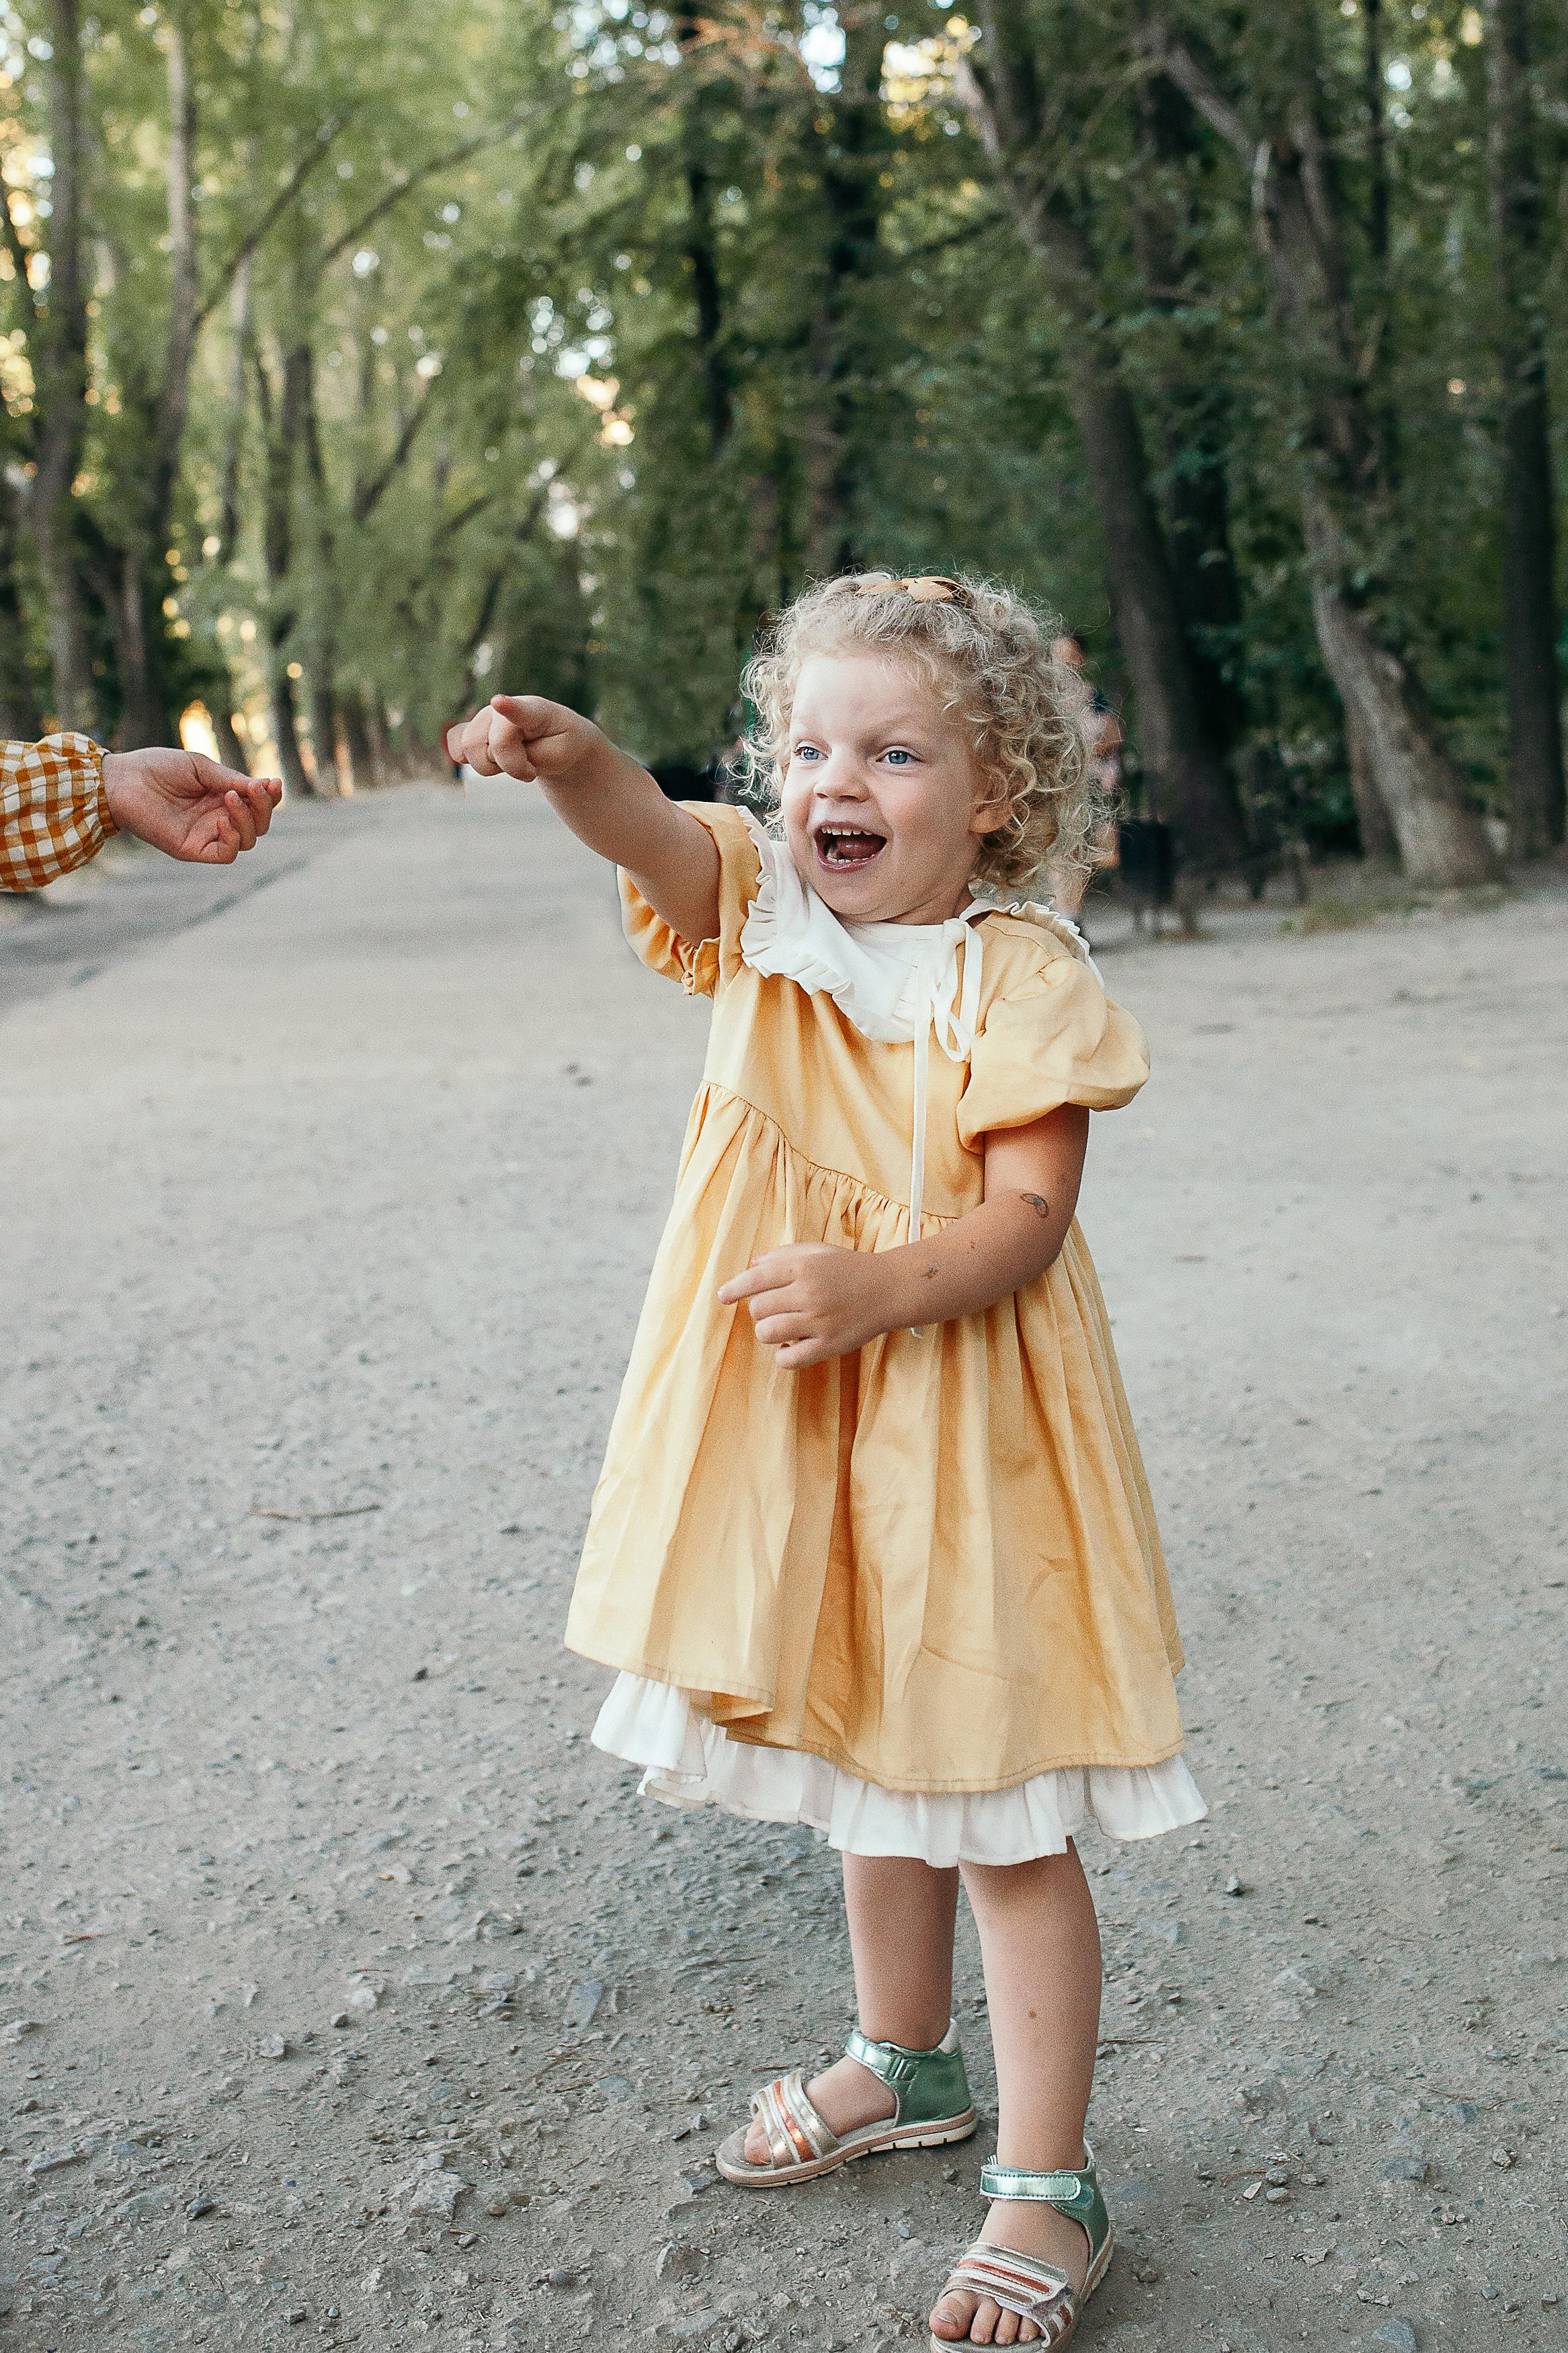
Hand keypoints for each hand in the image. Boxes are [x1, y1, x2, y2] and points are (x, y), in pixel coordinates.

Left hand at [101, 748, 282, 864]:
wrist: (123, 780)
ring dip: (248, 820)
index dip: (270, 797)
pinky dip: (233, 839)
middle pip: (258, 824)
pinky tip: (224, 820)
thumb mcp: (201, 768)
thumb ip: (231, 779)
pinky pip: (226, 854)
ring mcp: (206, 835)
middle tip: (256, 789)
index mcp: (221, 798)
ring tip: (231, 798)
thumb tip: (266, 786)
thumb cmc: (158, 768)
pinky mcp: (193, 849)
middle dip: (264, 808)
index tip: (273, 783)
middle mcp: (218, 818)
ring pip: (247, 840)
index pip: (257, 804)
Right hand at [444, 692, 603, 783]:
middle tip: (530, 769)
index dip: (508, 707)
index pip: (520, 710)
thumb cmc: (560, 742)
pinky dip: (467, 759)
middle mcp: (502, 710)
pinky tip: (488, 758)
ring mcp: (484, 718)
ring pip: (470, 749)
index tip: (498, 701)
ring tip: (513, 760)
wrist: (554, 738)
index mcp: (534, 710)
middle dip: (513, 767)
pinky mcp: (470, 729)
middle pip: (495, 745)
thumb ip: (532, 755)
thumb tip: (493, 755)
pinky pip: (454, 745)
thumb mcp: (561, 755)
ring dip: (493, 767)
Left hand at [718, 1242, 896, 1370]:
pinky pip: (788, 1359)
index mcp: (802, 1267)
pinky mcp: (829, 1345)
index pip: (754, 1279)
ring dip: (769, 1331)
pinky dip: (783, 1355)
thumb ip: (782, 1255)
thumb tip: (750, 1266)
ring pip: (767, 1333)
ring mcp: (819, 1321)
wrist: (889, 1289)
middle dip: (761, 1310)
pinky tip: (791, 1345)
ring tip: (784, 1326)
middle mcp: (808, 1293)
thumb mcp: (816, 1251)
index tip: (722, 1297)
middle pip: (758, 1309)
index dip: (733, 1288)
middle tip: (778, 1308)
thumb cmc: (848, 1268)